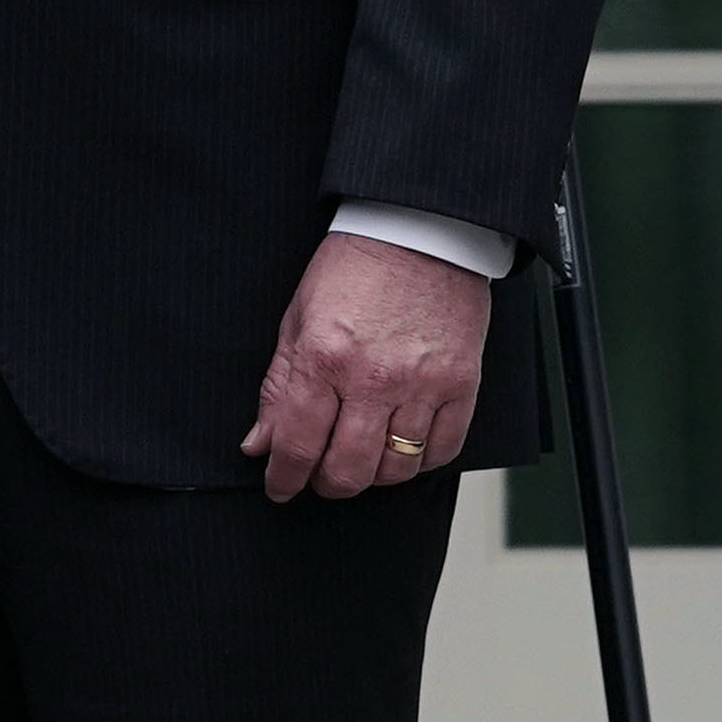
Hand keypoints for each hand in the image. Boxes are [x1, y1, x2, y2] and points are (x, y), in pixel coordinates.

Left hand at [243, 230, 490, 500]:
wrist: (418, 234)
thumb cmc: (352, 270)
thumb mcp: (296, 320)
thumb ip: (277, 386)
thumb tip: (259, 443)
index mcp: (324, 358)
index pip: (297, 442)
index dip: (283, 476)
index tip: (279, 487)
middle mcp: (375, 379)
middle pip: (348, 469)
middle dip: (325, 485)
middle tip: (316, 478)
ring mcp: (424, 385)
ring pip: (396, 469)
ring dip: (371, 477)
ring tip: (357, 462)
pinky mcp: (462, 386)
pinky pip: (443, 451)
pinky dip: (419, 462)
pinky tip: (400, 450)